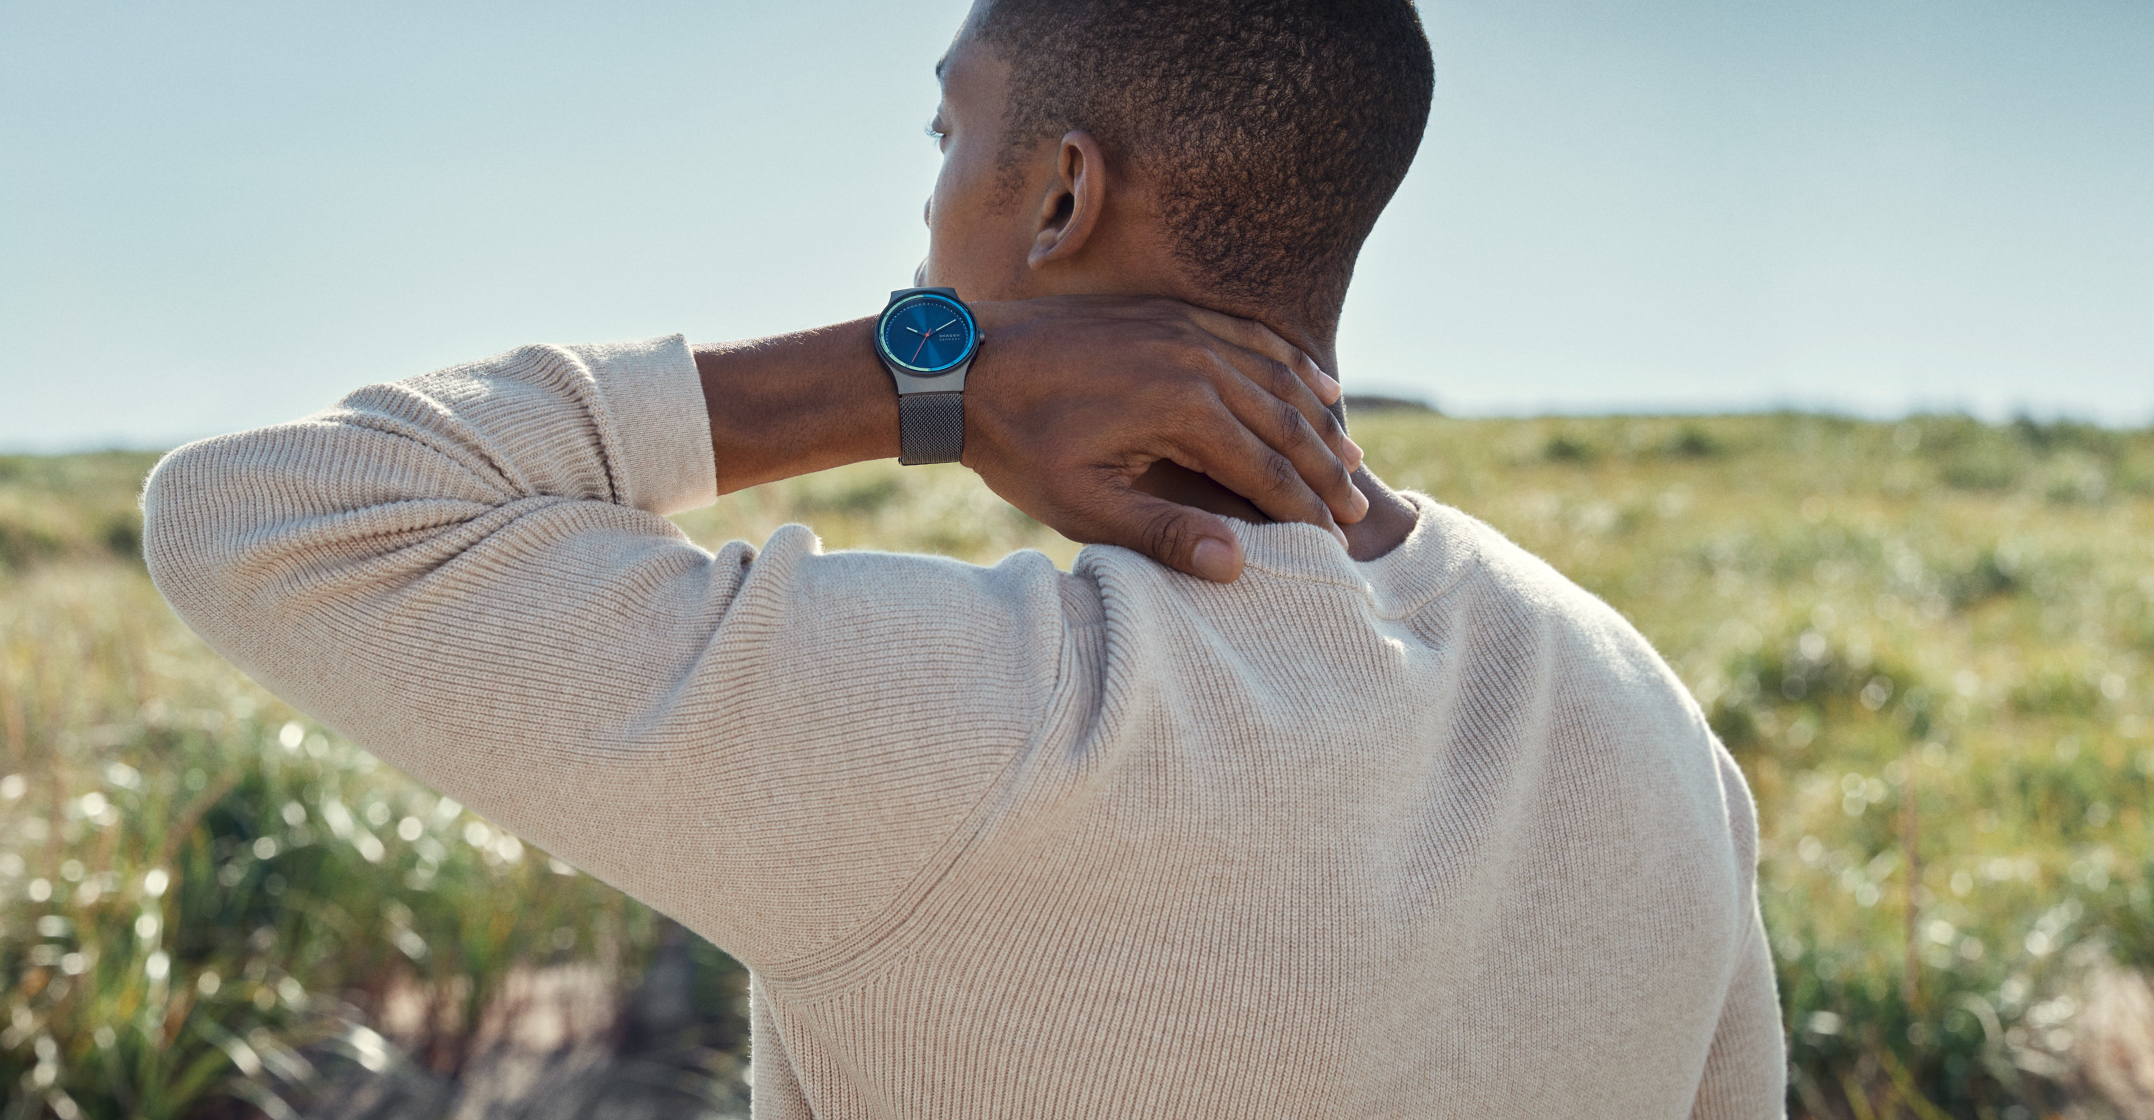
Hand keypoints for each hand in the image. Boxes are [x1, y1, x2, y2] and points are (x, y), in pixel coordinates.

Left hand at [961, 296, 1367, 582]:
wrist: (962, 364)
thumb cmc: (1017, 444)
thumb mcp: (1083, 505)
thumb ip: (1163, 534)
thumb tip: (1237, 565)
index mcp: (1183, 409)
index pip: (1267, 470)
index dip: (1304, 511)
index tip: (1332, 545)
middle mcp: (1197, 359)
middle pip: (1285, 421)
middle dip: (1324, 470)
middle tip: (1355, 511)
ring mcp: (1185, 328)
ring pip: (1276, 375)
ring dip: (1317, 419)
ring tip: (1350, 458)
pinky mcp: (1167, 312)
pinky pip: (1247, 334)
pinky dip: (1288, 360)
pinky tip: (1314, 381)